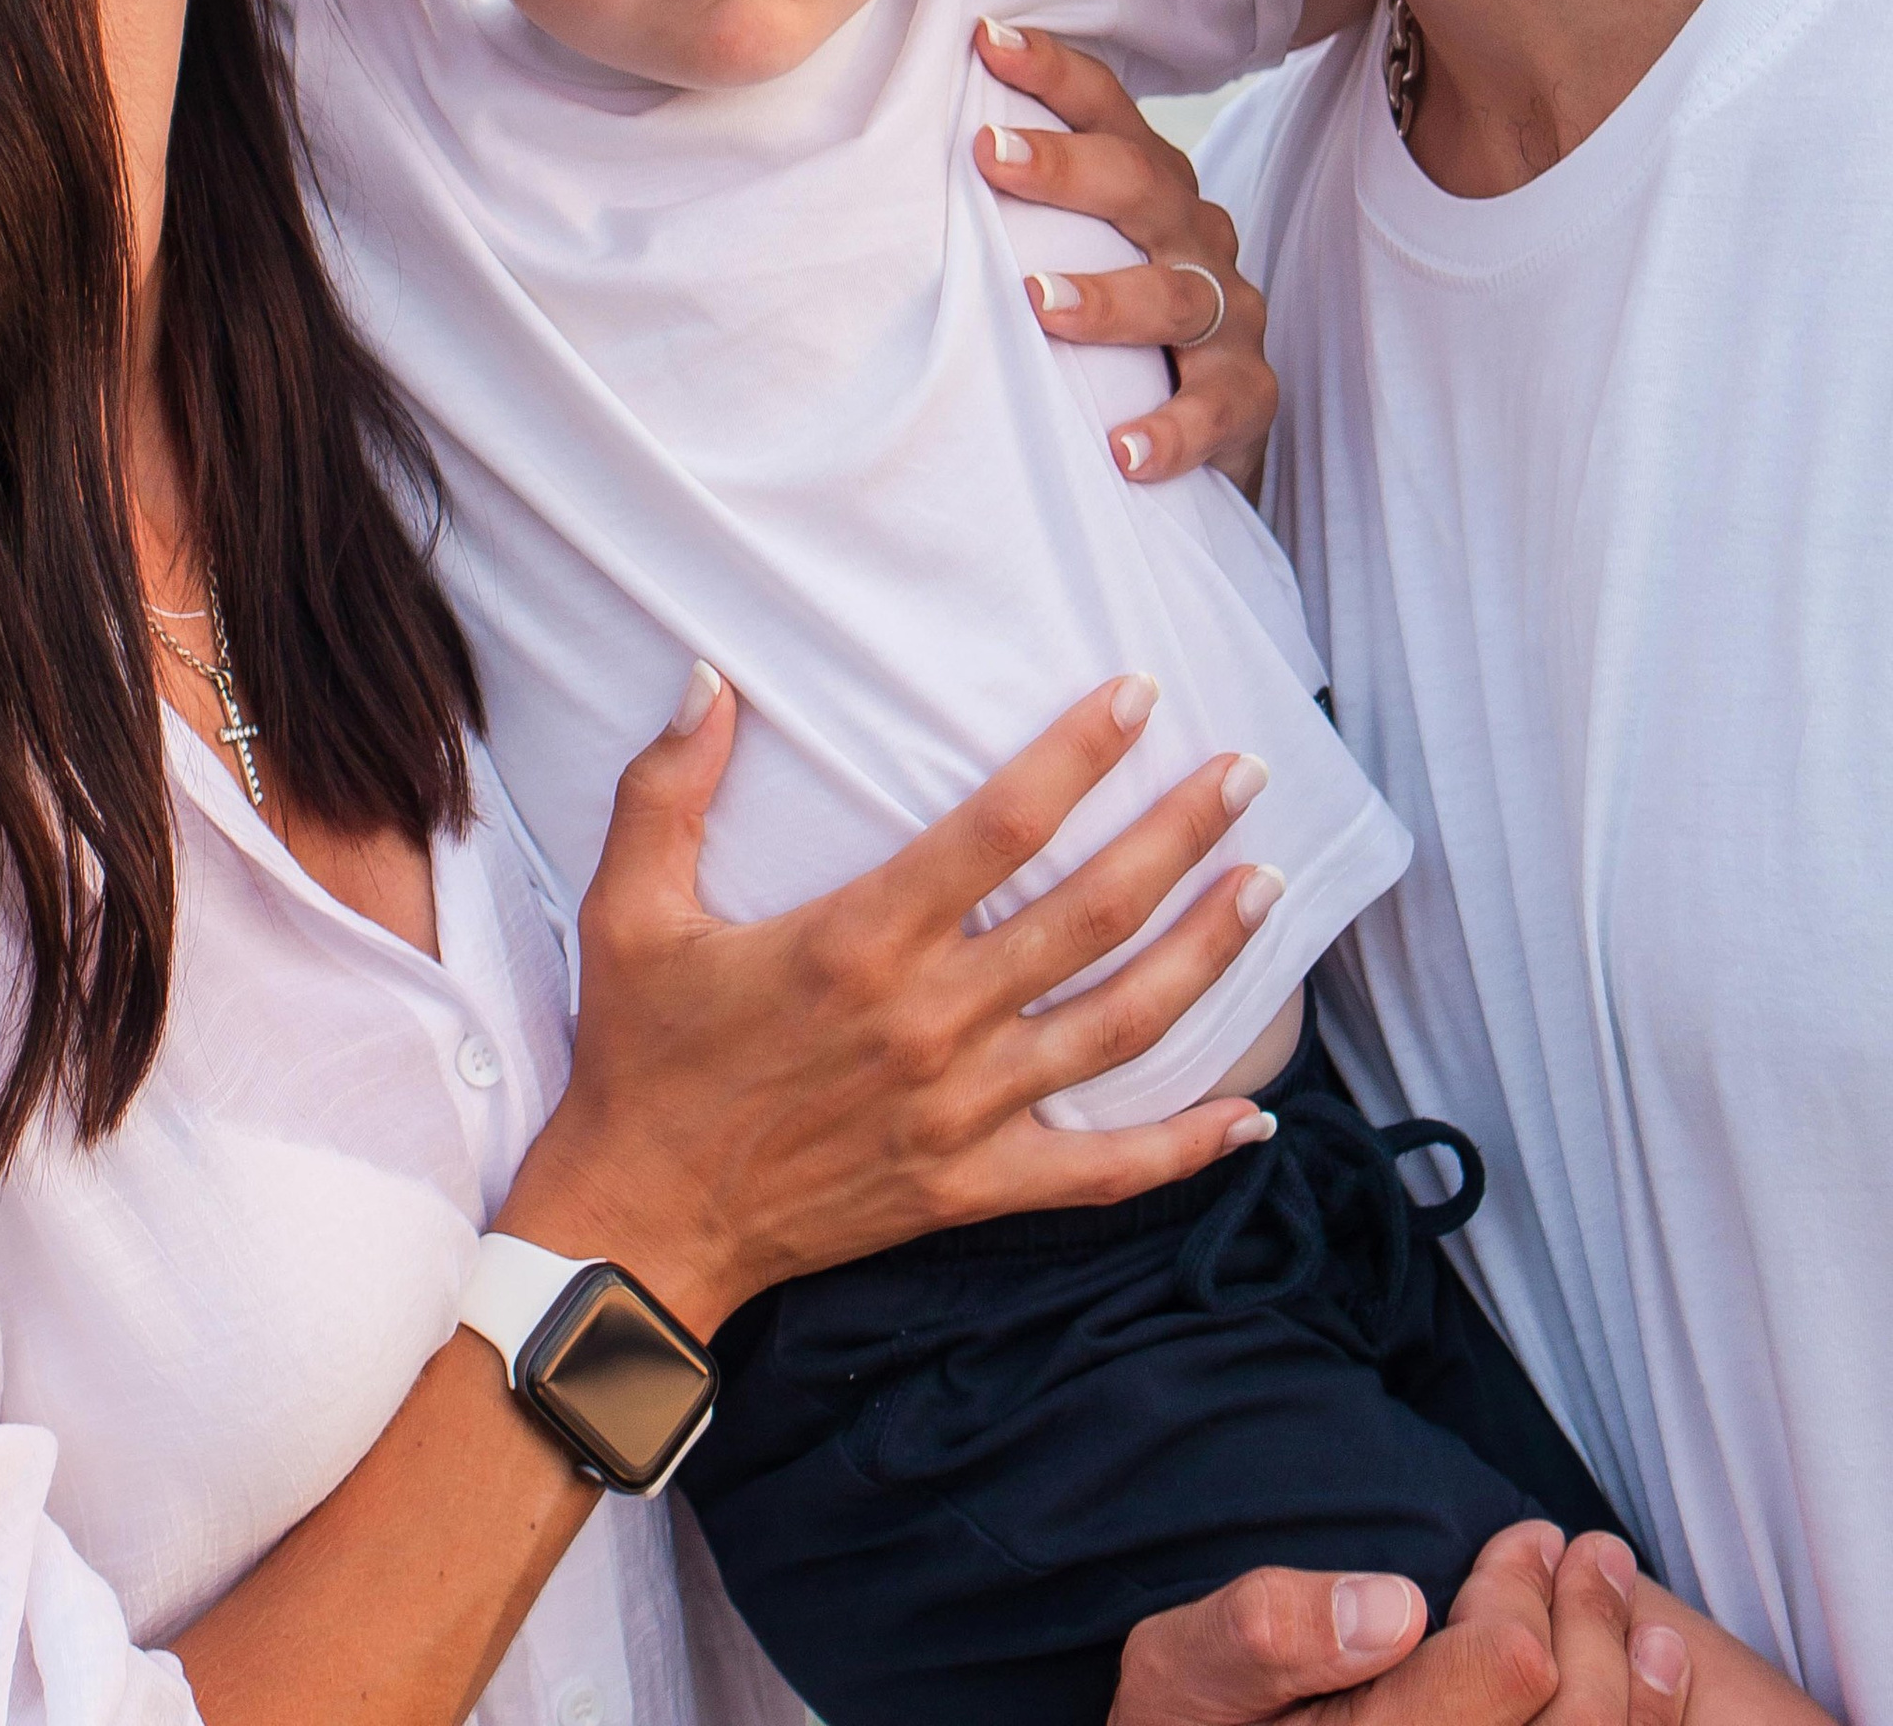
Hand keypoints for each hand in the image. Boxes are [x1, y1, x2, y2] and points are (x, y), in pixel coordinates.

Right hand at [503, 666, 1277, 1333]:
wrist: (642, 1221)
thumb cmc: (641, 1055)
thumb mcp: (630, 908)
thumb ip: (669, 788)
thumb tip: (707, 677)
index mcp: (859, 942)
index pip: (998, 828)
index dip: (1077, 756)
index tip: (1140, 695)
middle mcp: (930, 1020)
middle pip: (1088, 915)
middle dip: (1179, 837)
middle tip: (1245, 773)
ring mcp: (962, 1112)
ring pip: (1118, 1028)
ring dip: (1206, 957)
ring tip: (1269, 889)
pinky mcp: (970, 1188)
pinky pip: (1102, 1172)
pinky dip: (1185, 1148)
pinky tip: (1254, 1113)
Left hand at [974, 21, 1275, 491]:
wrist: (1212, 421)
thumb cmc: (1115, 320)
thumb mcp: (1074, 249)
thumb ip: (1014, 211)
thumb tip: (887, 169)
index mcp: (1150, 187)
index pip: (1108, 111)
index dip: (1054, 72)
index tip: (986, 42)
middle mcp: (1192, 235)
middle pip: (1141, 186)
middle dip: (1065, 168)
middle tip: (987, 157)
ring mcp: (1228, 314)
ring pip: (1179, 295)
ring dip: (1109, 299)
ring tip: (1040, 305)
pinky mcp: (1247, 393)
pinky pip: (1219, 407)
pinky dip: (1174, 427)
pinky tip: (1122, 449)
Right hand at [1110, 1525, 1688, 1725]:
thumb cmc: (1190, 1721)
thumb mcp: (1188, 1661)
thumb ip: (1271, 1629)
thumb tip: (1394, 1604)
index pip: (1502, 1673)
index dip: (1521, 1593)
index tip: (1524, 1536)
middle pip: (1570, 1725)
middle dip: (1592, 1624)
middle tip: (1591, 1548)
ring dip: (1637, 1683)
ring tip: (1632, 1606)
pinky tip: (1653, 1672)